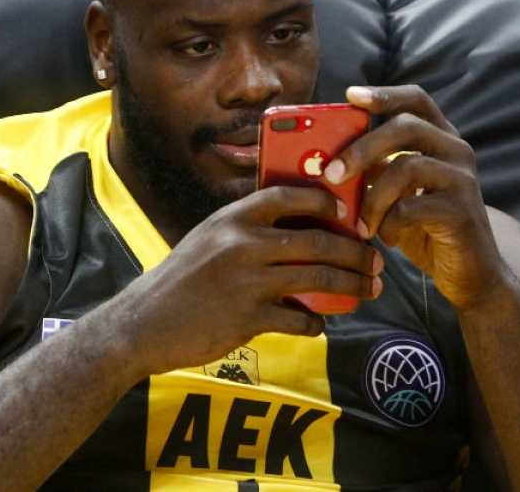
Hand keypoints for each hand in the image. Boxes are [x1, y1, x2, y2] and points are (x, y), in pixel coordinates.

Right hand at [104, 185, 382, 376]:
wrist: (143, 323)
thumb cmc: (181, 279)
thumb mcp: (208, 238)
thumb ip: (246, 229)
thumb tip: (299, 226)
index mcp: (232, 218)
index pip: (288, 196)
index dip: (325, 200)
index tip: (348, 210)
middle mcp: (241, 244)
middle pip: (317, 241)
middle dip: (355, 252)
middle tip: (376, 260)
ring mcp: (246, 282)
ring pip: (318, 279)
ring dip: (351, 285)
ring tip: (369, 289)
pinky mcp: (248, 319)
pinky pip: (299, 318)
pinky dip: (316, 321)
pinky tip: (320, 321)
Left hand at [323, 85, 508, 310]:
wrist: (471, 273)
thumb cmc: (425, 228)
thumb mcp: (397, 194)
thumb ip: (375, 171)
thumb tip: (327, 157)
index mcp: (441, 139)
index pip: (416, 100)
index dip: (384, 94)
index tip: (351, 95)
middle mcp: (456, 150)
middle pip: (406, 127)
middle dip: (361, 148)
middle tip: (330, 173)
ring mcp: (462, 179)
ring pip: (405, 167)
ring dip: (372, 198)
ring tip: (360, 224)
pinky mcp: (460, 211)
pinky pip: (411, 206)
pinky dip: (388, 224)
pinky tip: (386, 239)